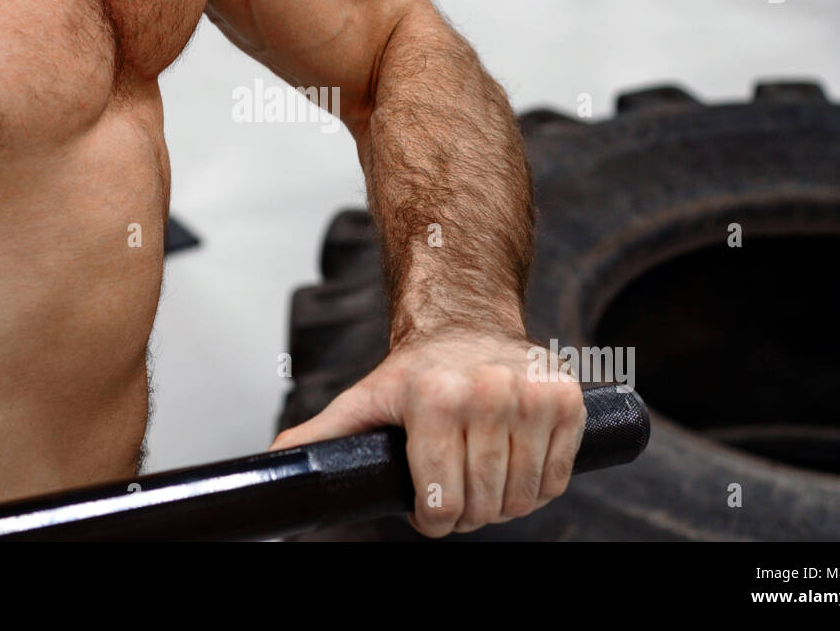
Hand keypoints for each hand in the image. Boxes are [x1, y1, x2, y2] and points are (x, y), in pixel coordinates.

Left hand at [271, 328, 585, 536]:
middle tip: (453, 488)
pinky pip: (558, 478)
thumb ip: (318, 436)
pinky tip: (514, 461)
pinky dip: (538, 484)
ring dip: (503, 502)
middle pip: (483, 506)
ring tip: (481, 473)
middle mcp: (488, 393)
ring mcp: (532, 396)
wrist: (465, 320)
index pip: (441, 504)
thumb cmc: (414, 370)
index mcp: (434, 398)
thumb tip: (272, 465)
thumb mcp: (362, 400)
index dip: (431, 519)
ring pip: (523, 497)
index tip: (426, 505)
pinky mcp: (567, 400)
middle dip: (466, 512)